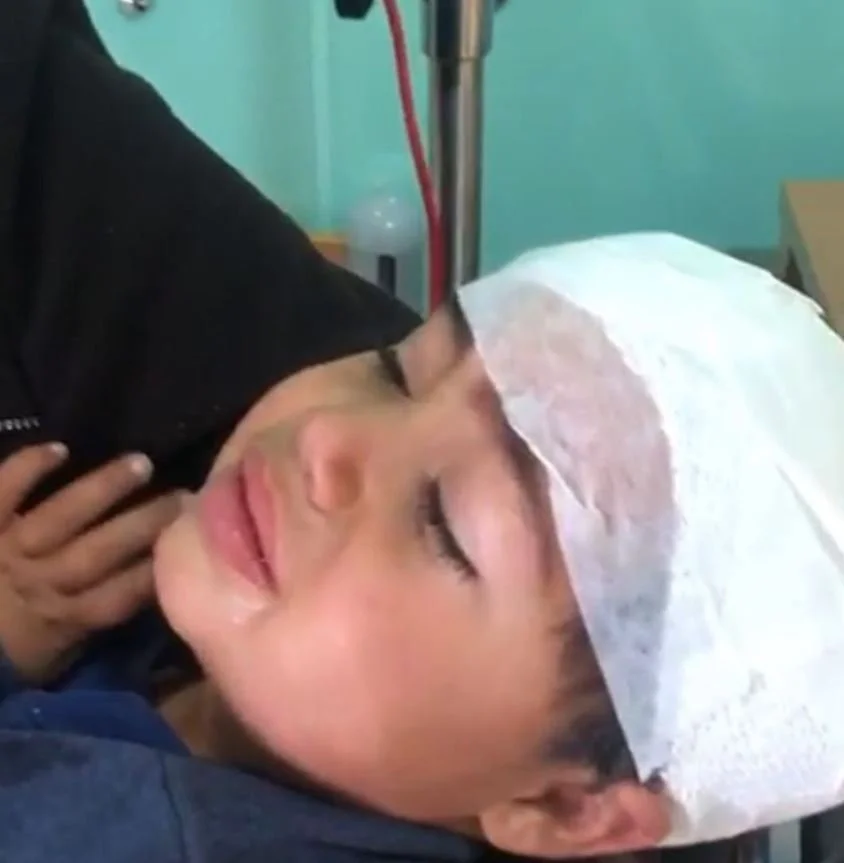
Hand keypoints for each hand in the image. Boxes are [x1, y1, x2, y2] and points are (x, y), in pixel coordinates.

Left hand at [0, 443, 181, 682]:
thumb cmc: (3, 658)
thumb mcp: (54, 659)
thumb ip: (92, 627)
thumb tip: (144, 592)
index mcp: (61, 622)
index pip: (122, 594)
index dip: (159, 568)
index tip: (193, 541)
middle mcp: (40, 584)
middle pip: (101, 551)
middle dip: (145, 523)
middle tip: (185, 495)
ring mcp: (8, 551)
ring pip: (60, 518)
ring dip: (102, 489)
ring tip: (141, 463)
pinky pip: (3, 494)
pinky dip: (26, 469)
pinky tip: (59, 448)